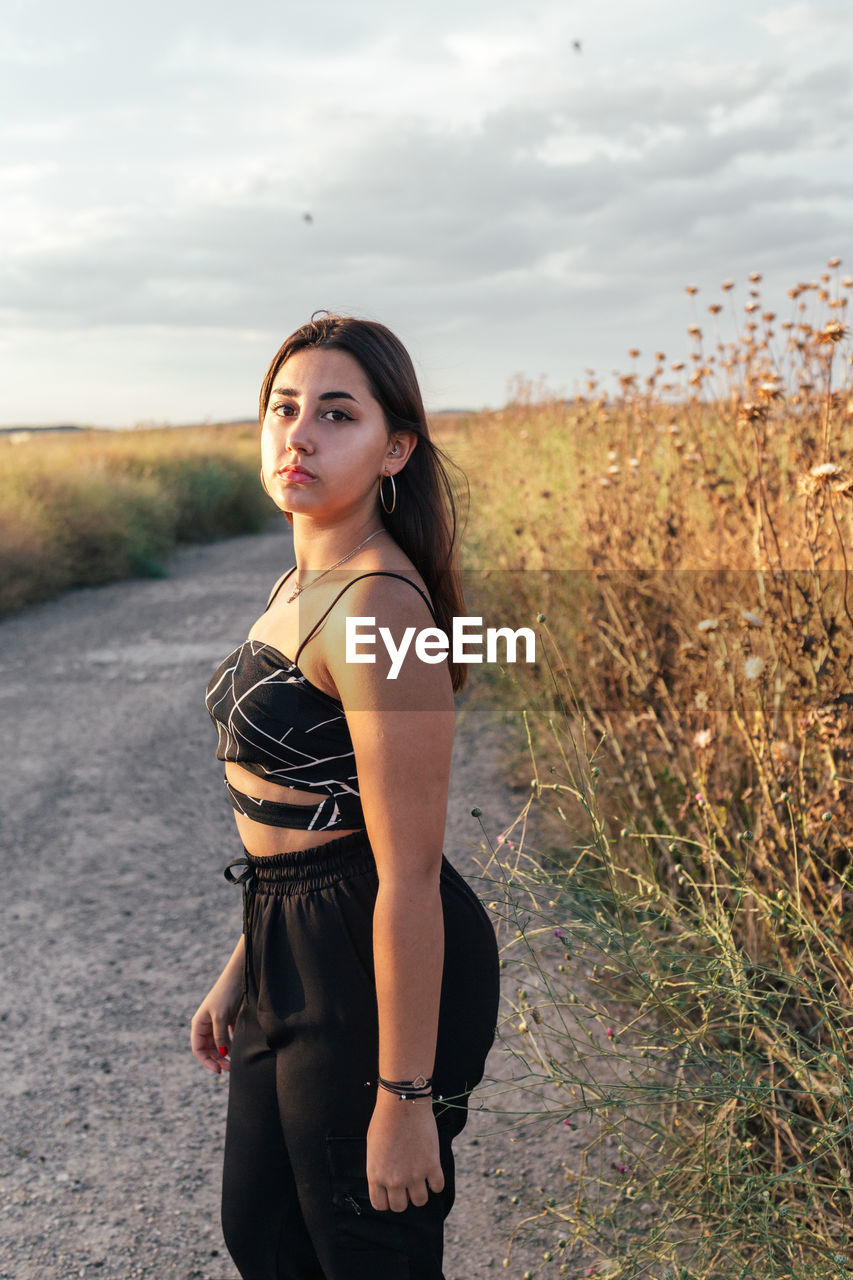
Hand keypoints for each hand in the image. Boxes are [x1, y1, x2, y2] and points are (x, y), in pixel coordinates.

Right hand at [190, 961, 242, 1074]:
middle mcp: (206, 1024)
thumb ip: (220, 1036)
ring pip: (219, 1044)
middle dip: (218, 1060)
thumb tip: (222, 1054)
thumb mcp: (221, 1016)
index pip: (198, 1049)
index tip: (218, 1070)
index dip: (206, 1061)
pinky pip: (228, 1036)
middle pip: (209, 1049)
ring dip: (225, 1054)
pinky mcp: (229, 1019)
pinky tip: (239, 1050)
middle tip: (230, 1069)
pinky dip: (232, 1044)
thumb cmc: (226, 993)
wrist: (240, 975)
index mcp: (199, 1023)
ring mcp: (218, 1022)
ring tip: (235, 1063)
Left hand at [366, 1089, 444, 1211]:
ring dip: (420, 1192)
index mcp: (376, 1175)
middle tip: (406, 1183)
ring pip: (420, 1201)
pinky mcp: (431, 1165)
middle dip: (403, 1197)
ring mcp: (414, 1174)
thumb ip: (378, 1169)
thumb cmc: (384, 1121)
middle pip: (400, 1206)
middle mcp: (394, 1179)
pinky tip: (432, 1171)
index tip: (392, 1192)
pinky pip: (438, 1187)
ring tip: (420, 1178)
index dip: (387, 1199)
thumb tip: (386, 1181)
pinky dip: (436, 1182)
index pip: (380, 1205)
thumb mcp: (373, 1149)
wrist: (402, 1103)